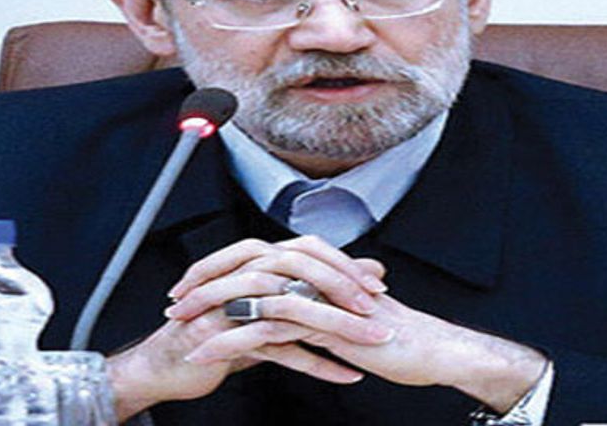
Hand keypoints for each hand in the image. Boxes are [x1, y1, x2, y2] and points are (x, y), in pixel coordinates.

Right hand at [106, 236, 387, 420]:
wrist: (168, 364)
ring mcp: (233, 307)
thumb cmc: (220, 333)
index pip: (306, 250)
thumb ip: (315, 287)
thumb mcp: (271, 306)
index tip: (377, 284)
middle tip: (377, 309)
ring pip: (293, 310)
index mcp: (254, 263)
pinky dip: (316, 363)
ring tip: (371, 343)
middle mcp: (243, 278)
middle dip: (343, 289)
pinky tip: (346, 374)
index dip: (342, 265)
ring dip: (338, 327)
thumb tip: (366, 270)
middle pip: (301, 272)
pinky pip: (279, 350)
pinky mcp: (226, 339)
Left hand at [170, 236, 547, 412]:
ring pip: (250, 293)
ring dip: (209, 309)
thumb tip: (288, 307)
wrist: (432, 350)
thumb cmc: (392, 336)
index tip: (190, 284)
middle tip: (174, 299)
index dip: (219, 266)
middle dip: (204, 281)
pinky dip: (232, 338)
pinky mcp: (323, 322)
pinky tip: (208, 351)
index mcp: (315, 266)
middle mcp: (313, 272)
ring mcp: (318, 294)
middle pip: (245, 264)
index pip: (255, 255)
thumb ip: (315, 305)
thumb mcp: (342, 317)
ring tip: (180, 326)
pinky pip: (267, 327)